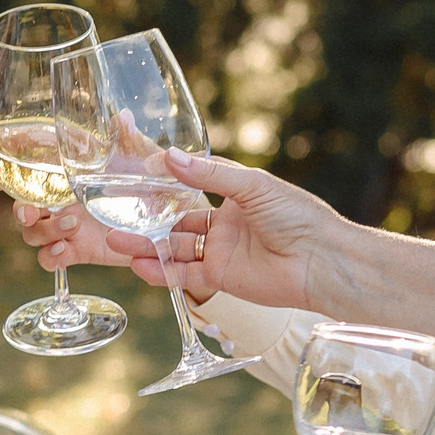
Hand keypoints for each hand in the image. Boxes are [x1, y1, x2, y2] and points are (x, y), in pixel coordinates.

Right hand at [49, 149, 341, 309]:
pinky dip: (160, 271)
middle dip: (145, 218)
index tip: (134, 174)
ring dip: (145, 246)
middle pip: (175, 220)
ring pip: (173, 248)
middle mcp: (223, 225)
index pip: (190, 185)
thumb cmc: (297, 216)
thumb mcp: (253, 186)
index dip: (164, 182)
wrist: (320, 260)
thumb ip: (209, 175)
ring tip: (114, 241)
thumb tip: (167, 157)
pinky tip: (138, 264)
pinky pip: (183, 275)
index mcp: (234, 196)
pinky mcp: (220, 278)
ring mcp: (219, 252)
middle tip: (114, 214)